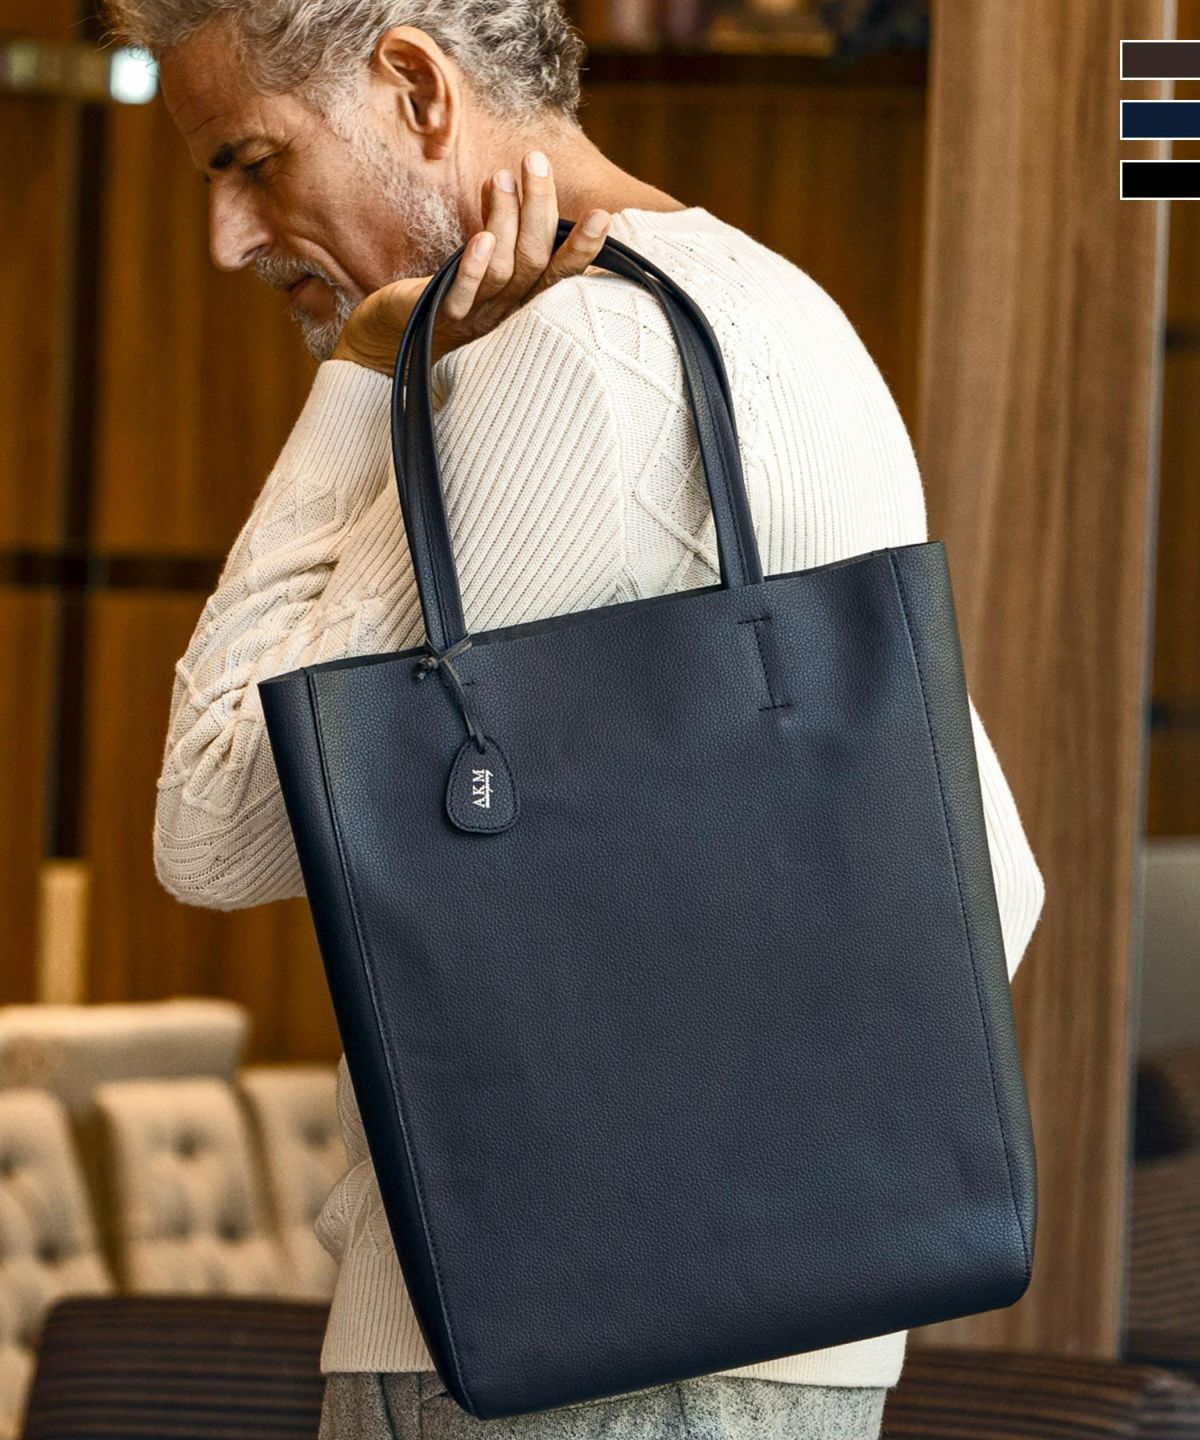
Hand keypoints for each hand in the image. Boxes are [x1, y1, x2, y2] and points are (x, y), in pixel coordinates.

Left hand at [331, 151, 611, 375]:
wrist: (390, 343)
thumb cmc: (445, 297)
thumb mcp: (486, 264)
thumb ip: (508, 230)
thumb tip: (526, 176)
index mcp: (524, 301)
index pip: (562, 274)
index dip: (584, 248)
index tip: (604, 214)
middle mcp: (507, 312)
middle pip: (534, 261)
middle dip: (539, 209)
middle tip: (536, 161)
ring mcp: (475, 317)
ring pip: (503, 270)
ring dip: (505, 220)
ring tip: (502, 177)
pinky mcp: (439, 318)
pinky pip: (462, 294)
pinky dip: (474, 267)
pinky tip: (480, 237)